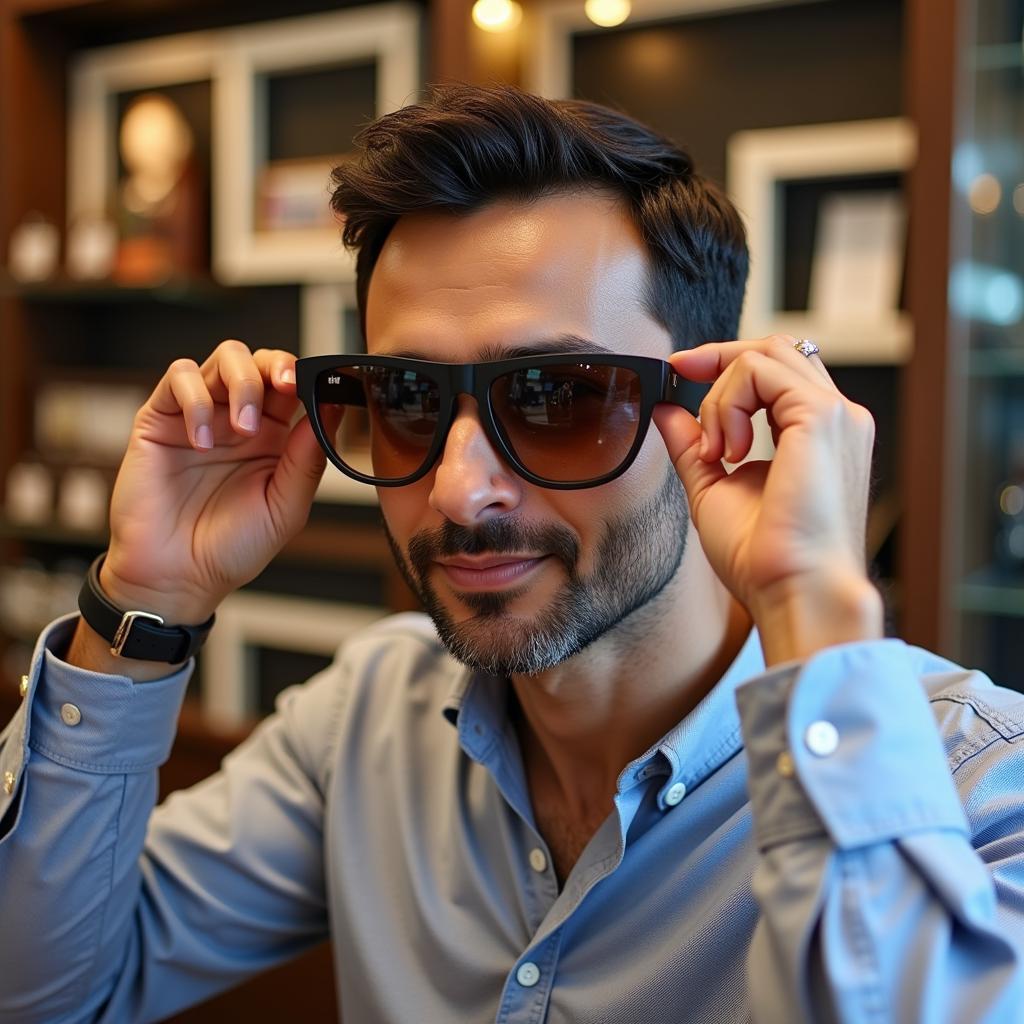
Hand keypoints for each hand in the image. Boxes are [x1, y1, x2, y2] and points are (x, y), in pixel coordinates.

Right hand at [99, 340, 328, 625]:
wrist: (177, 577)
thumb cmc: (231, 549)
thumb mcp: (285, 508)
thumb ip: (308, 459)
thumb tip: (332, 409)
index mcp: (275, 438)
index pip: (292, 386)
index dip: (305, 376)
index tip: (315, 385)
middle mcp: (237, 419)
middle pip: (259, 361)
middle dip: (274, 367)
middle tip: (284, 390)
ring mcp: (200, 416)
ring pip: (223, 358)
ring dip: (241, 382)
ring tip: (243, 428)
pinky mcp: (160, 419)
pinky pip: (178, 378)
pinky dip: (195, 399)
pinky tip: (201, 441)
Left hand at [653, 334, 882, 665]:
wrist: (794, 591)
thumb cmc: (764, 559)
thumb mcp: (713, 488)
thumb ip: (694, 446)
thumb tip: (667, 409)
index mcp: (818, 436)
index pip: (777, 371)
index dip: (725, 362)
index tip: (680, 369)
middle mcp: (836, 419)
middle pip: (775, 350)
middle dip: (719, 356)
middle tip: (679, 371)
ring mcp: (836, 415)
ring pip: (764, 356)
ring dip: (721, 396)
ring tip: (717, 451)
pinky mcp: (821, 416)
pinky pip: (760, 371)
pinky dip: (729, 403)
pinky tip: (730, 451)